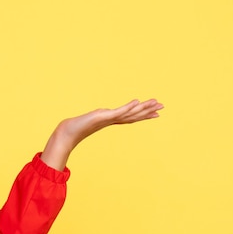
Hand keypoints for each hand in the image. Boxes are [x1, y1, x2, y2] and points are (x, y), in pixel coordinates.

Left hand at [40, 99, 162, 169]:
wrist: (69, 131)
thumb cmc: (78, 127)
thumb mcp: (92, 119)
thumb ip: (100, 117)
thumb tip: (103, 114)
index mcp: (112, 120)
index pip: (131, 117)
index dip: (144, 114)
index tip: (156, 113)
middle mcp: (113, 120)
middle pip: (135, 115)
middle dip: (149, 111)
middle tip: (162, 106)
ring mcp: (110, 118)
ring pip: (130, 113)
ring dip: (143, 108)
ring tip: (155, 103)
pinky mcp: (104, 116)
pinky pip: (119, 111)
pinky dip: (128, 107)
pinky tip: (137, 101)